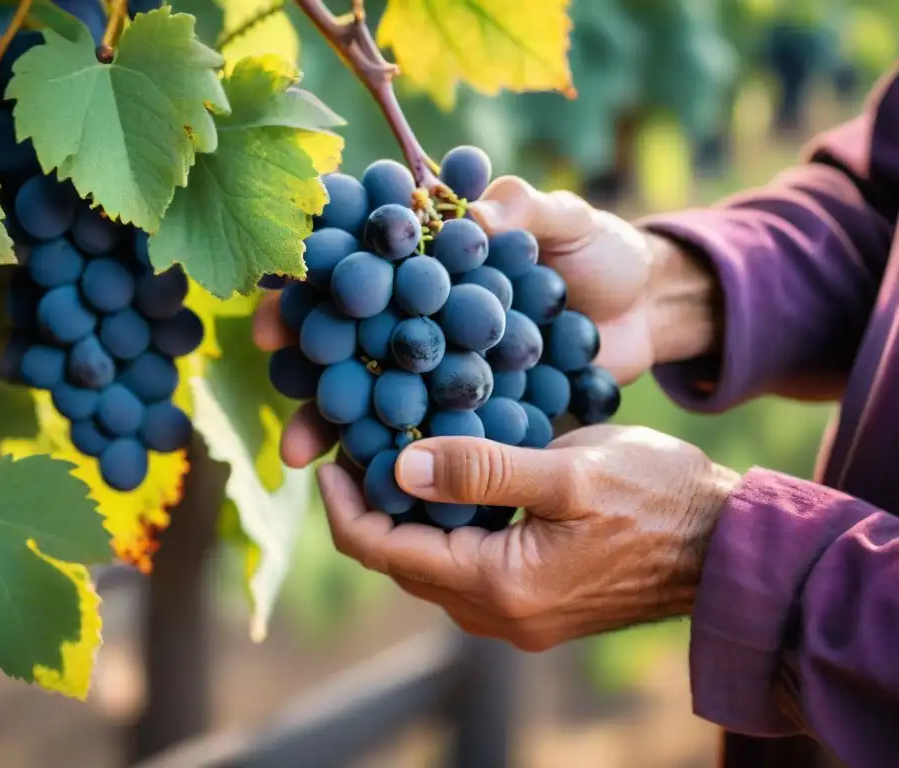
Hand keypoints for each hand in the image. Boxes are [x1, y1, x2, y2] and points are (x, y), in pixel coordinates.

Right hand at [253, 176, 720, 468]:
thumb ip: (527, 210)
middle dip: (312, 369)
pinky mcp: (476, 409)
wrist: (649, 312)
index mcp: (434, 259)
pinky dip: (404, 456)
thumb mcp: (570, 222)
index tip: (276, 317)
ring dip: (340, 423)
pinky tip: (372, 482)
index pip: (358, 269)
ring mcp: (446, 366)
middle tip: (283, 393)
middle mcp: (426, 314)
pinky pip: (431, 433)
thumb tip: (475, 216)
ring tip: (306, 457)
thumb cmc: (602, 253)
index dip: (314, 288)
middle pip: (354, 340)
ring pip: (379, 393)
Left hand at [316, 425, 740, 650]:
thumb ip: (482, 470)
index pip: (386, 552)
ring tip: (391, 466)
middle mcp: (499, 615)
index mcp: (500, 583)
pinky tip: (445, 492)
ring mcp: (518, 619)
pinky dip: (441, 535)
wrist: (726, 549)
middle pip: (401, 566)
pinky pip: (464, 574)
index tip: (330, 462)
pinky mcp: (536, 608)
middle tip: (355, 454)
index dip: (347, 508)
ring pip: (430, 571)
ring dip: (403, 524)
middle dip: (369, 513)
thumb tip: (401, 467)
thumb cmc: (659, 498)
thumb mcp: (571, 470)